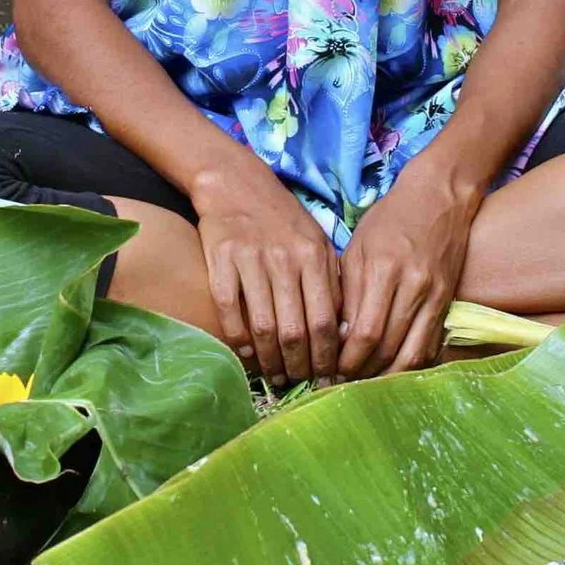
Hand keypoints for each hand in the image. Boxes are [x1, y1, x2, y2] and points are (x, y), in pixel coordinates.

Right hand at [190, 164, 340, 386]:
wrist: (234, 182)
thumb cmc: (282, 219)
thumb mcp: (316, 242)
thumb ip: (330, 283)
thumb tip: (343, 332)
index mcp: (314, 257)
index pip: (327, 320)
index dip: (327, 356)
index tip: (328, 376)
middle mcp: (285, 260)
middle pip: (296, 330)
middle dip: (299, 365)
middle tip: (299, 382)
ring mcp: (251, 260)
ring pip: (263, 326)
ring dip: (270, 359)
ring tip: (275, 376)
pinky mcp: (221, 260)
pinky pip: (229, 311)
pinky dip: (238, 339)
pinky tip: (246, 353)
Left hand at [337, 166, 482, 376]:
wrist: (439, 198)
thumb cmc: (389, 220)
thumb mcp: (357, 248)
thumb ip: (347, 292)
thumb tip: (337, 337)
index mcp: (381, 269)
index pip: (363, 332)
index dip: (346, 359)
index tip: (330, 368)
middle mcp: (411, 286)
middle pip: (386, 348)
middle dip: (361, 372)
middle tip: (342, 381)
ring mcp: (434, 296)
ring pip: (412, 354)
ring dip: (386, 375)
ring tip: (365, 380)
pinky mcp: (448, 302)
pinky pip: (431, 346)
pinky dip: (411, 364)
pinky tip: (392, 369)